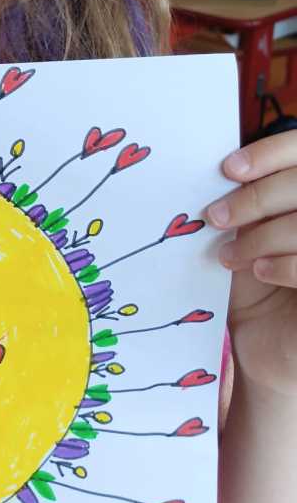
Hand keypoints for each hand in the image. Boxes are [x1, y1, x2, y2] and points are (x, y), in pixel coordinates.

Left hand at [207, 134, 296, 395]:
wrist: (267, 349)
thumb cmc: (256, 285)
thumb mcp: (249, 235)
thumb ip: (248, 199)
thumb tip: (223, 164)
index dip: (271, 153)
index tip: (229, 169)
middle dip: (256, 198)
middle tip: (216, 217)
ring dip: (262, 237)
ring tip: (229, 256)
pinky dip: (285, 264)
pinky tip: (260, 272)